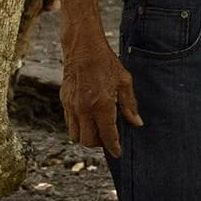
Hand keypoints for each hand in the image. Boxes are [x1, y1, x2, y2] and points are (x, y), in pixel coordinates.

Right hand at [60, 35, 142, 157]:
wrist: (83, 47)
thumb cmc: (106, 62)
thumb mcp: (124, 81)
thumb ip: (130, 105)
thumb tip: (137, 123)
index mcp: (102, 105)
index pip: (107, 136)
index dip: (113, 147)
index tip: (118, 153)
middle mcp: (84, 109)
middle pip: (88, 141)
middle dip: (99, 143)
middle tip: (108, 137)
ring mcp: (72, 105)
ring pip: (75, 135)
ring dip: (86, 136)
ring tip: (97, 128)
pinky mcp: (64, 100)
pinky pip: (69, 122)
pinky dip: (78, 125)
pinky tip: (88, 116)